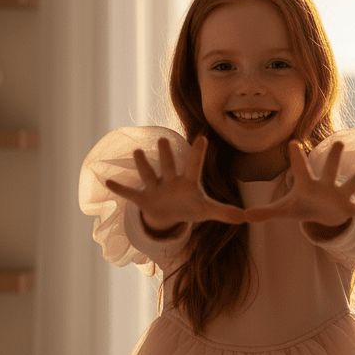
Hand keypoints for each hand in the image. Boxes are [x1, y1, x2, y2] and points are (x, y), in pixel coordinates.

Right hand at [105, 134, 246, 230]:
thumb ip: (225, 212)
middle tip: (163, 140)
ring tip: (137, 152)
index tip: (203, 137)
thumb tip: (246, 217)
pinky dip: (120, 188)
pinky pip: (130, 193)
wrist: (169, 215)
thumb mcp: (207, 211)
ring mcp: (156, 188)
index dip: (198, 154)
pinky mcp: (144, 199)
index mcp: (188, 183)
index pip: (194, 166)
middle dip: (166, 155)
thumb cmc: (189, 208)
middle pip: (169, 166)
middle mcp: (171, 181)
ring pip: (149, 175)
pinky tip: (108, 180)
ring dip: (143, 165)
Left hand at [244, 140, 354, 227]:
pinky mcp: (348, 209)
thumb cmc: (302, 207)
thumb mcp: (283, 210)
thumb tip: (241, 217)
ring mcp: (338, 196)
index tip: (293, 142)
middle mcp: (325, 186)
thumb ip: (263, 212)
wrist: (320, 214)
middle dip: (333, 158)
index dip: (296, 158)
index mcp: (307, 184)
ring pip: (349, 184)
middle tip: (337, 141)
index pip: (300, 169)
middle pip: (329, 170)